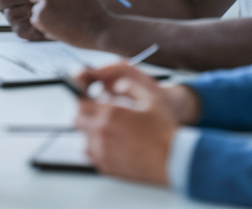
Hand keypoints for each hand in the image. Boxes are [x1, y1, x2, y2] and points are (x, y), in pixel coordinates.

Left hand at [27, 0, 116, 48]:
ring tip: (62, 18)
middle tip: (55, 8)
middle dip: (41, 0)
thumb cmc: (94, 6)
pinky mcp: (41, 19)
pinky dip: (44, 24)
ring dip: (44, 13)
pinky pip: (36, 20)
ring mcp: (43, 4)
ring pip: (35, 8)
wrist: (99, 29)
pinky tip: (59, 25)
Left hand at [73, 63, 177, 186]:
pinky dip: (96, 149)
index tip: (87, 98)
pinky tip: (110, 144)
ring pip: (84, 139)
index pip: (82, 102)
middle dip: (85, 114)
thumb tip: (118, 84)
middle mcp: (101, 133)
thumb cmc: (164, 132)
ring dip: (90, 131)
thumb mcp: (150, 99)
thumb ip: (130, 86)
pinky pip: (92, 155)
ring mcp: (102, 152)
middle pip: (79, 120)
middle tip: (96, 113)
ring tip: (107, 129)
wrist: (172, 160)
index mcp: (109, 114)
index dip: (84, 98)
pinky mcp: (107, 167)